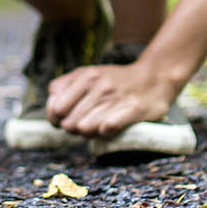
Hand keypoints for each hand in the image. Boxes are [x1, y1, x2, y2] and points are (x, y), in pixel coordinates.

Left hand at [46, 60, 176, 136]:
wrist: (155, 77)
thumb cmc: (116, 81)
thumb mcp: (89, 74)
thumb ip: (65, 86)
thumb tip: (51, 106)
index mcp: (85, 76)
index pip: (56, 108)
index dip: (56, 120)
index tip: (63, 121)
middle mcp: (99, 85)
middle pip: (70, 123)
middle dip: (74, 129)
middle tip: (85, 125)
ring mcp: (116, 97)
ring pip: (86, 129)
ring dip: (90, 133)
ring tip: (98, 127)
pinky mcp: (133, 109)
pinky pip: (107, 128)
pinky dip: (105, 133)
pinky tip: (109, 128)